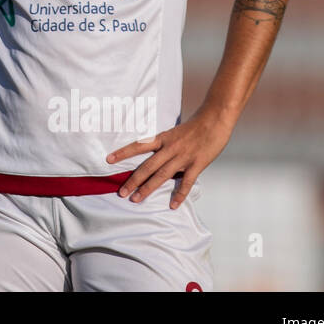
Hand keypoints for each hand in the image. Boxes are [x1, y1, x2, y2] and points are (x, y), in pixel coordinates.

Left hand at [105, 109, 233, 208]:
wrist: (215, 119)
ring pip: (161, 175)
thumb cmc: (196, 125)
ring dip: (148, 188)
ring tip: (136, 199)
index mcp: (163, 138)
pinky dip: (179, 195)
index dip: (123, 153)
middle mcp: (170, 148)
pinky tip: (172, 205)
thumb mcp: (175, 132)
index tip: (109, 160)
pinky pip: (186, 182)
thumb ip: (165, 144)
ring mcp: (183, 157)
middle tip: (121, 193)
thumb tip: (156, 155)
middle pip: (147, 166)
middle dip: (133, 180)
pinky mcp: (197, 164)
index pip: (138, 146)